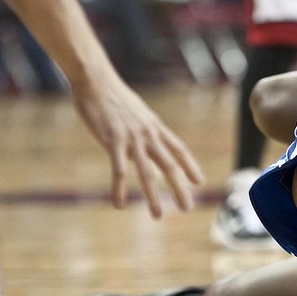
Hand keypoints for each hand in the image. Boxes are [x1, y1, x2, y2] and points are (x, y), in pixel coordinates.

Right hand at [72, 72, 204, 218]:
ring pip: (147, 173)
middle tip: (187, 208)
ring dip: (153, 196)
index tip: (199, 182)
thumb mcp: (136, 111)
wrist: (96, 80)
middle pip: (169, 166)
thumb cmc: (113, 95)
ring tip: (158, 216)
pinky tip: (119, 204)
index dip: (190, 166)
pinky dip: (119, 189)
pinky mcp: (112, 141)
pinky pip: (117, 170)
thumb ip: (143, 128)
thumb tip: (146, 140)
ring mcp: (132, 139)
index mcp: (155, 127)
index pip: (179, 149)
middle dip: (180, 189)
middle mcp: (148, 135)